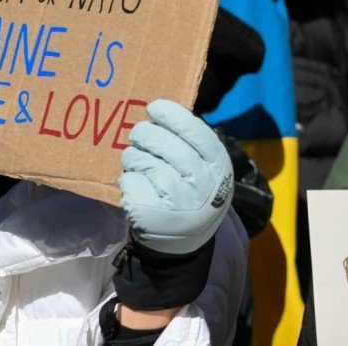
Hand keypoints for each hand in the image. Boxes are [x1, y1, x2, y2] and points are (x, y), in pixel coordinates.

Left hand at [119, 100, 232, 253]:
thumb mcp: (205, 167)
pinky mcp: (152, 216)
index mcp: (218, 165)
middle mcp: (202, 183)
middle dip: (145, 133)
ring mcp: (178, 202)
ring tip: (135, 161)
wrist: (186, 240)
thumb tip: (160, 110)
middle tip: (138, 134)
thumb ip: (190, 142)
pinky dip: (128, 180)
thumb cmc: (192, 190)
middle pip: (164, 144)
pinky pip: (131, 182)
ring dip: (133, 157)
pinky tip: (137, 184)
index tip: (154, 108)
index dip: (171, 115)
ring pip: (144, 162)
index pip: (194, 131)